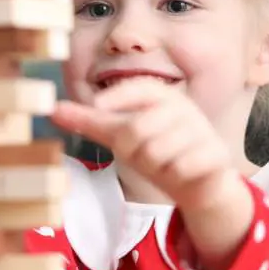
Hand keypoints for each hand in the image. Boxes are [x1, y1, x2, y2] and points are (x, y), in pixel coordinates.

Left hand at [52, 77, 237, 211]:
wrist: (197, 181)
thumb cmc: (154, 150)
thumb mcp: (119, 135)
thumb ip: (89, 121)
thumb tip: (52, 110)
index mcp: (160, 97)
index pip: (140, 88)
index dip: (119, 96)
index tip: (98, 105)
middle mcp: (182, 108)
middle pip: (138, 129)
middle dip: (133, 151)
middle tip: (144, 156)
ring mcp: (201, 130)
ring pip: (158, 150)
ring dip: (154, 165)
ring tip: (164, 164)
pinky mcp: (216, 154)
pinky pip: (182, 166)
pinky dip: (175, 174)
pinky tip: (181, 172)